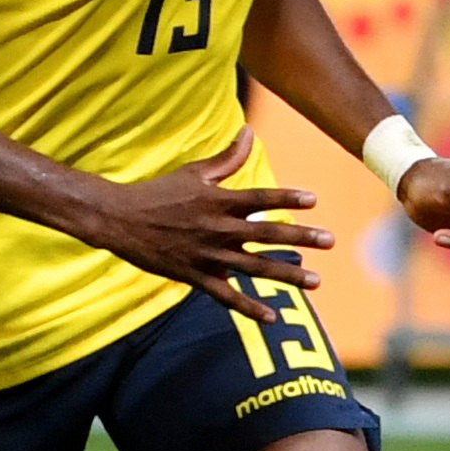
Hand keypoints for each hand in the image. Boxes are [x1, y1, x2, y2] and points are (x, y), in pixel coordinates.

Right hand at [89, 126, 325, 324]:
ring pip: (254, 268)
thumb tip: (250, 132)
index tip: (314, 200)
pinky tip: (272, 318)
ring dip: (286, 275)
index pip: (259, 198)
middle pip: (266, 234)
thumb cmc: (160, 192)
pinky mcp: (196, 276)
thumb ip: (227, 158)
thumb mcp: (194, 172)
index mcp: (219, 201)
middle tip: (330, 241)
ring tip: (316, 282)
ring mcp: (208, 255)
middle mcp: (218, 228)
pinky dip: (248, 308)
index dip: (286, 198)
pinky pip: (226, 296)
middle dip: (301, 237)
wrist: (119, 219)